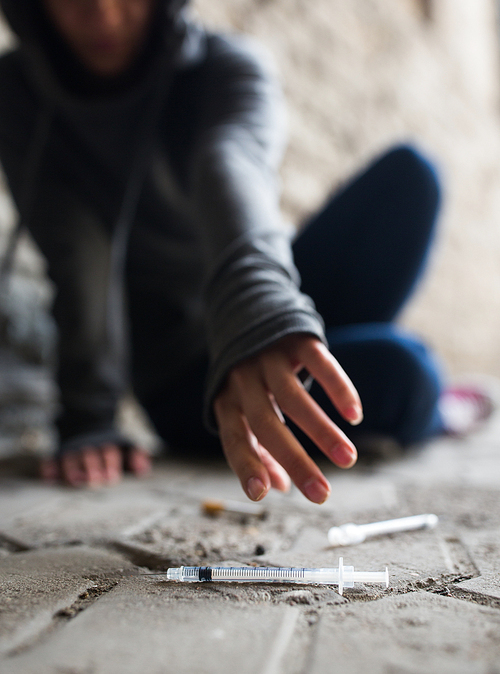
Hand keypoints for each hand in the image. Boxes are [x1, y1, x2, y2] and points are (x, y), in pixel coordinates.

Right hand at [40, 443, 151, 486]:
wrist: (89, 422)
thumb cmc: (112, 445)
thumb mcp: (127, 446)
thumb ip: (137, 457)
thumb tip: (143, 471)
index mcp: (106, 444)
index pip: (109, 453)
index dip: (110, 464)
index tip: (112, 478)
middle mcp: (88, 446)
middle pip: (89, 456)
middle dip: (92, 468)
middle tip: (95, 482)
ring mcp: (71, 449)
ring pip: (70, 458)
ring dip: (71, 469)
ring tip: (74, 482)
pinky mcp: (57, 454)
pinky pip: (51, 460)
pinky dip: (49, 468)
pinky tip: (49, 478)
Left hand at [214, 334, 361, 503]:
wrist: (251, 312)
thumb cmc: (250, 375)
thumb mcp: (244, 407)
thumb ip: (257, 446)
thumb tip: (277, 488)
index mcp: (227, 402)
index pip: (233, 438)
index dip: (245, 464)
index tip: (262, 494)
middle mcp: (243, 380)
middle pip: (266, 424)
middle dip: (294, 460)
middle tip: (322, 494)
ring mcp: (269, 358)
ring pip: (293, 398)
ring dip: (322, 431)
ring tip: (348, 459)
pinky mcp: (296, 340)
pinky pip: (318, 364)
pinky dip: (337, 388)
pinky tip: (354, 414)